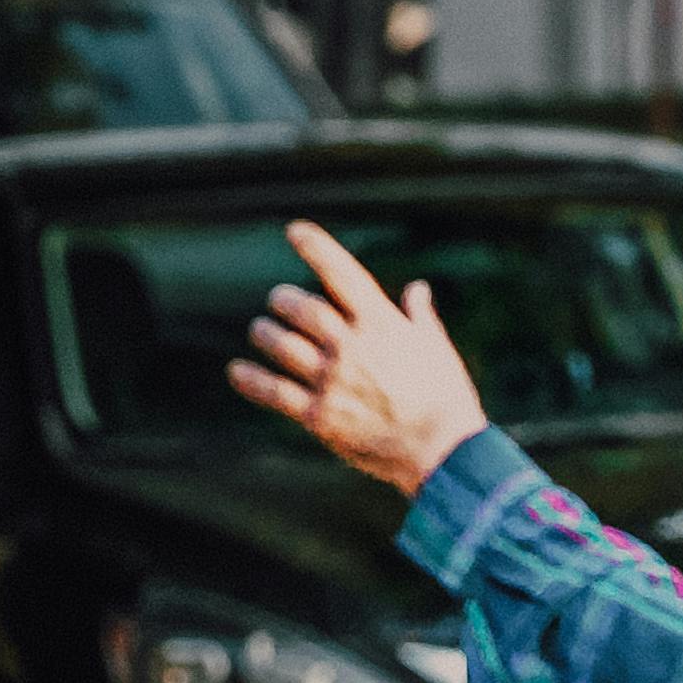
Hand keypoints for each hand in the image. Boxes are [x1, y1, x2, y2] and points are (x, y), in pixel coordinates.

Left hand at [226, 219, 488, 494]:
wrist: (443, 450)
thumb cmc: (446, 397)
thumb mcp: (437, 348)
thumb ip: (420, 315)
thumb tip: (417, 289)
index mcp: (381, 323)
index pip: (342, 273)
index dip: (316, 247)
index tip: (294, 231)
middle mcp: (352, 345)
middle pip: (301, 307)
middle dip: (284, 300)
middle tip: (279, 300)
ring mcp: (333, 380)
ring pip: (281, 344)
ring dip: (265, 333)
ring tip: (260, 331)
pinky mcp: (319, 415)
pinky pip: (275, 391)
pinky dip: (251, 379)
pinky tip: (236, 371)